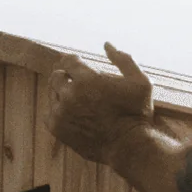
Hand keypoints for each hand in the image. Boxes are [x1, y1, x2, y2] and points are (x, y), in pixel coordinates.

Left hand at [43, 42, 154, 166]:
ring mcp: (60, 111)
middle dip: (67, 77)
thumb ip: (124, 60)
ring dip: (63, 94)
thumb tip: (107, 45)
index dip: (74, 62)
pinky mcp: (56, 127)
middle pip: (56, 75)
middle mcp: (69, 94)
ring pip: (53, 94)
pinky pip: (50, 112)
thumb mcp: (141, 82)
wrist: (128, 147)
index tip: (80, 67)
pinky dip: (59, 111)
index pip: (68, 61)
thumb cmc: (137, 113)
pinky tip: (74, 115)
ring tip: (80, 102)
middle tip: (79, 85)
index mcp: (87, 79)